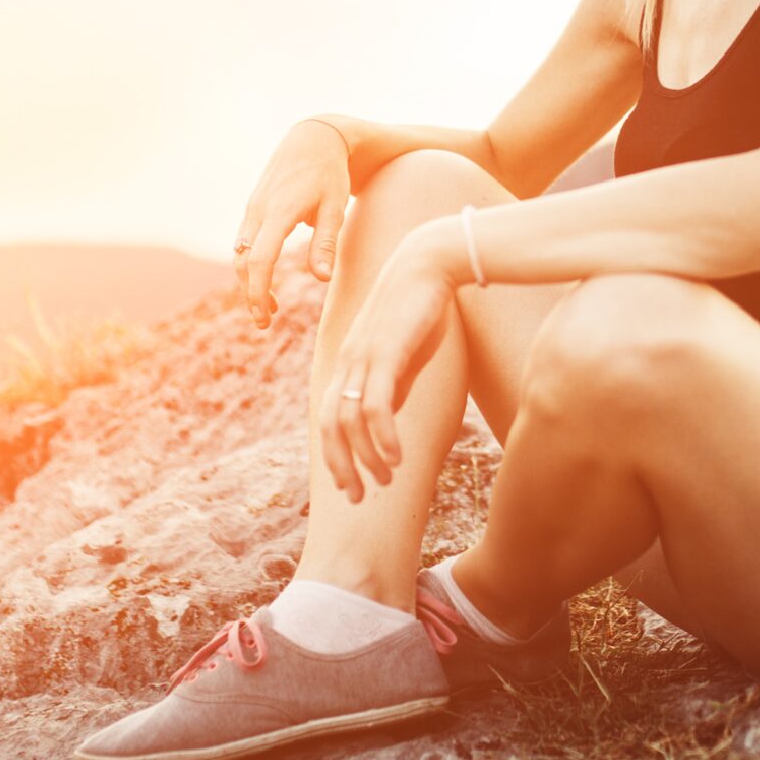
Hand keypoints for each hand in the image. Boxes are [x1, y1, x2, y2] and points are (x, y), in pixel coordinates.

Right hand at [234, 118, 353, 327]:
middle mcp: (258, 211)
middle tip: (265, 322)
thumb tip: (323, 279)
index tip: (265, 317)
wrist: (312, 140)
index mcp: (278, 212)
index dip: (258, 292)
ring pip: (240, 253)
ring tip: (270, 307)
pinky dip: (250, 265)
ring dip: (250, 282)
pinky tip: (266, 279)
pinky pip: (244, 242)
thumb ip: (327, 243)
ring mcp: (252, 209)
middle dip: (250, 294)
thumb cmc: (329, 174)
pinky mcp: (253, 209)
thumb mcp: (335, 207)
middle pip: (243, 261)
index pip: (260, 260)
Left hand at [312, 223, 458, 502]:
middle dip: (342, 466)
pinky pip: (375, 405)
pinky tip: (397, 458)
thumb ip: (393, 381)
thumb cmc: (421, 305)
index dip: (336, 456)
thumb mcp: (403, 352)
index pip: (329, 420)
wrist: (430, 262)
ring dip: (366, 458)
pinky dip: (383, 436)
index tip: (352, 486)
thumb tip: (387, 416)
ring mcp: (363, 357)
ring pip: (349, 421)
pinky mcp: (385, 352)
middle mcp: (348, 362)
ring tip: (385, 481)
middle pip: (329, 427)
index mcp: (350, 363)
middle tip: (359, 497)